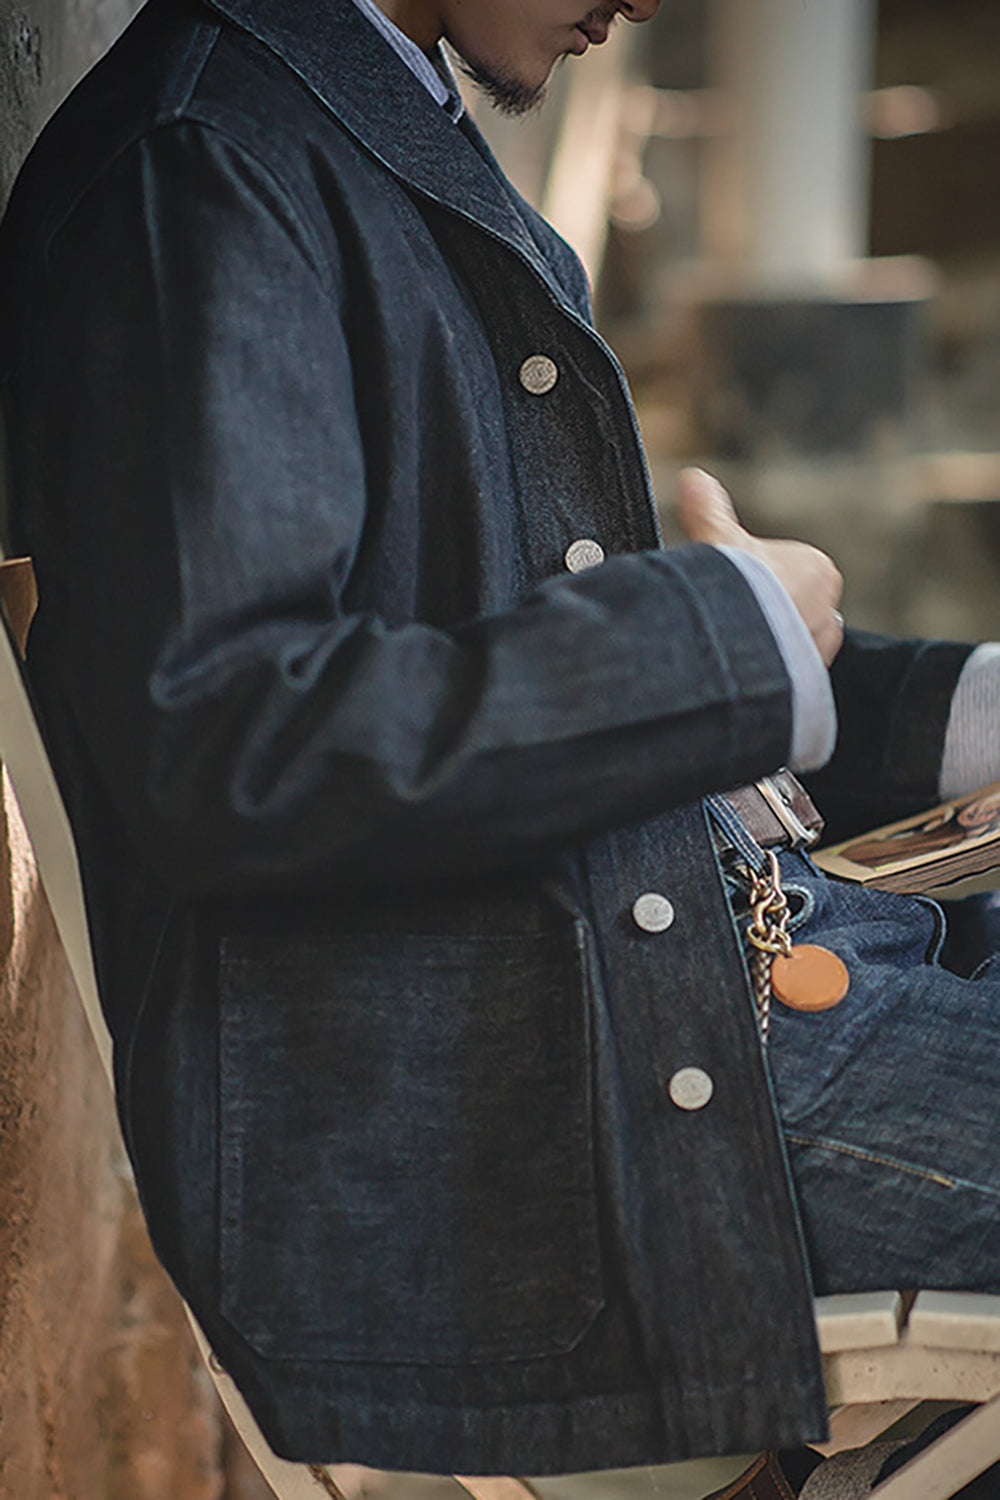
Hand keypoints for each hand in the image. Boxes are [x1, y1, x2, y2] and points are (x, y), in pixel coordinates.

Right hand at [676, 467, 844, 666]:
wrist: (741, 645)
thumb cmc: (737, 591)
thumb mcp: (718, 541)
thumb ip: (708, 510)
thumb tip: (694, 478)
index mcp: (818, 570)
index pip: (791, 575)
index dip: (759, 583)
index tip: (734, 592)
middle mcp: (829, 612)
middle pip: (794, 613)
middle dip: (768, 620)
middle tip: (732, 623)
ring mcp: (820, 653)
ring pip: (793, 648)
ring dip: (769, 651)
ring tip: (736, 651)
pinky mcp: (810, 687)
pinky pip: (789, 680)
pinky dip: (769, 679)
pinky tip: (744, 676)